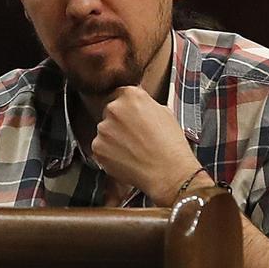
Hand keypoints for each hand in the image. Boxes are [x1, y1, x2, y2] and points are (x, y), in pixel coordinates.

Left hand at [91, 86, 201, 205]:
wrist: (169, 172)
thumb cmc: (171, 145)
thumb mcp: (164, 113)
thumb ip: (145, 105)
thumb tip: (137, 106)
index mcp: (131, 95)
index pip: (120, 94)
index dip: (126, 108)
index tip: (130, 117)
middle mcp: (114, 108)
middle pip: (109, 112)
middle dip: (118, 123)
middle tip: (134, 136)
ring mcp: (103, 128)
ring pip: (104, 131)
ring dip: (113, 138)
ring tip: (131, 150)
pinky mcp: (97, 147)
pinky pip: (100, 147)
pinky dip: (109, 153)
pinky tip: (125, 158)